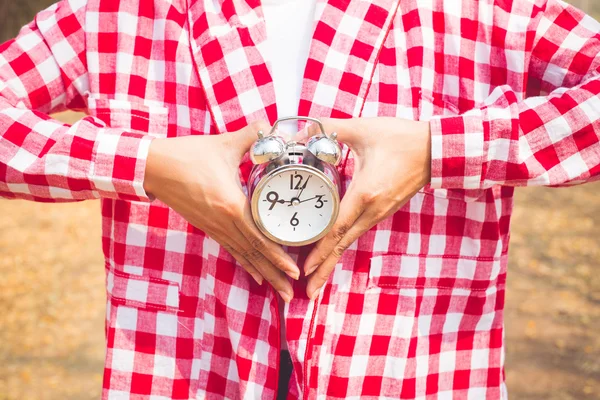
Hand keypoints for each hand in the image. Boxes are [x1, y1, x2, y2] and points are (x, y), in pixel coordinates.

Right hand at [143, 121, 298, 301]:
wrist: (153, 167)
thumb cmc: (187, 155)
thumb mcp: (224, 144)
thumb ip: (253, 136)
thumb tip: (274, 128)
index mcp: (231, 205)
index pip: (259, 237)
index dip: (278, 255)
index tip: (294, 269)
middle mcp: (224, 222)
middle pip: (254, 254)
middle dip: (275, 274)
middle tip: (292, 294)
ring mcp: (214, 227)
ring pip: (244, 256)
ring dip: (263, 274)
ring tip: (279, 291)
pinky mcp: (207, 227)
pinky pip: (231, 249)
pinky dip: (245, 263)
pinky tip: (256, 275)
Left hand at [298, 117, 431, 299]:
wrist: (437, 149)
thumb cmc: (401, 139)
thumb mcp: (363, 129)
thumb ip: (330, 127)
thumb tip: (301, 129)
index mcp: (365, 194)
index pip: (337, 229)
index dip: (320, 251)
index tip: (305, 269)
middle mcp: (373, 210)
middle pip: (343, 245)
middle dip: (324, 269)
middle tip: (308, 292)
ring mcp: (380, 213)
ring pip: (351, 241)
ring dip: (332, 259)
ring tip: (316, 278)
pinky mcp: (383, 211)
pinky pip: (359, 231)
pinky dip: (343, 244)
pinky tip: (332, 248)